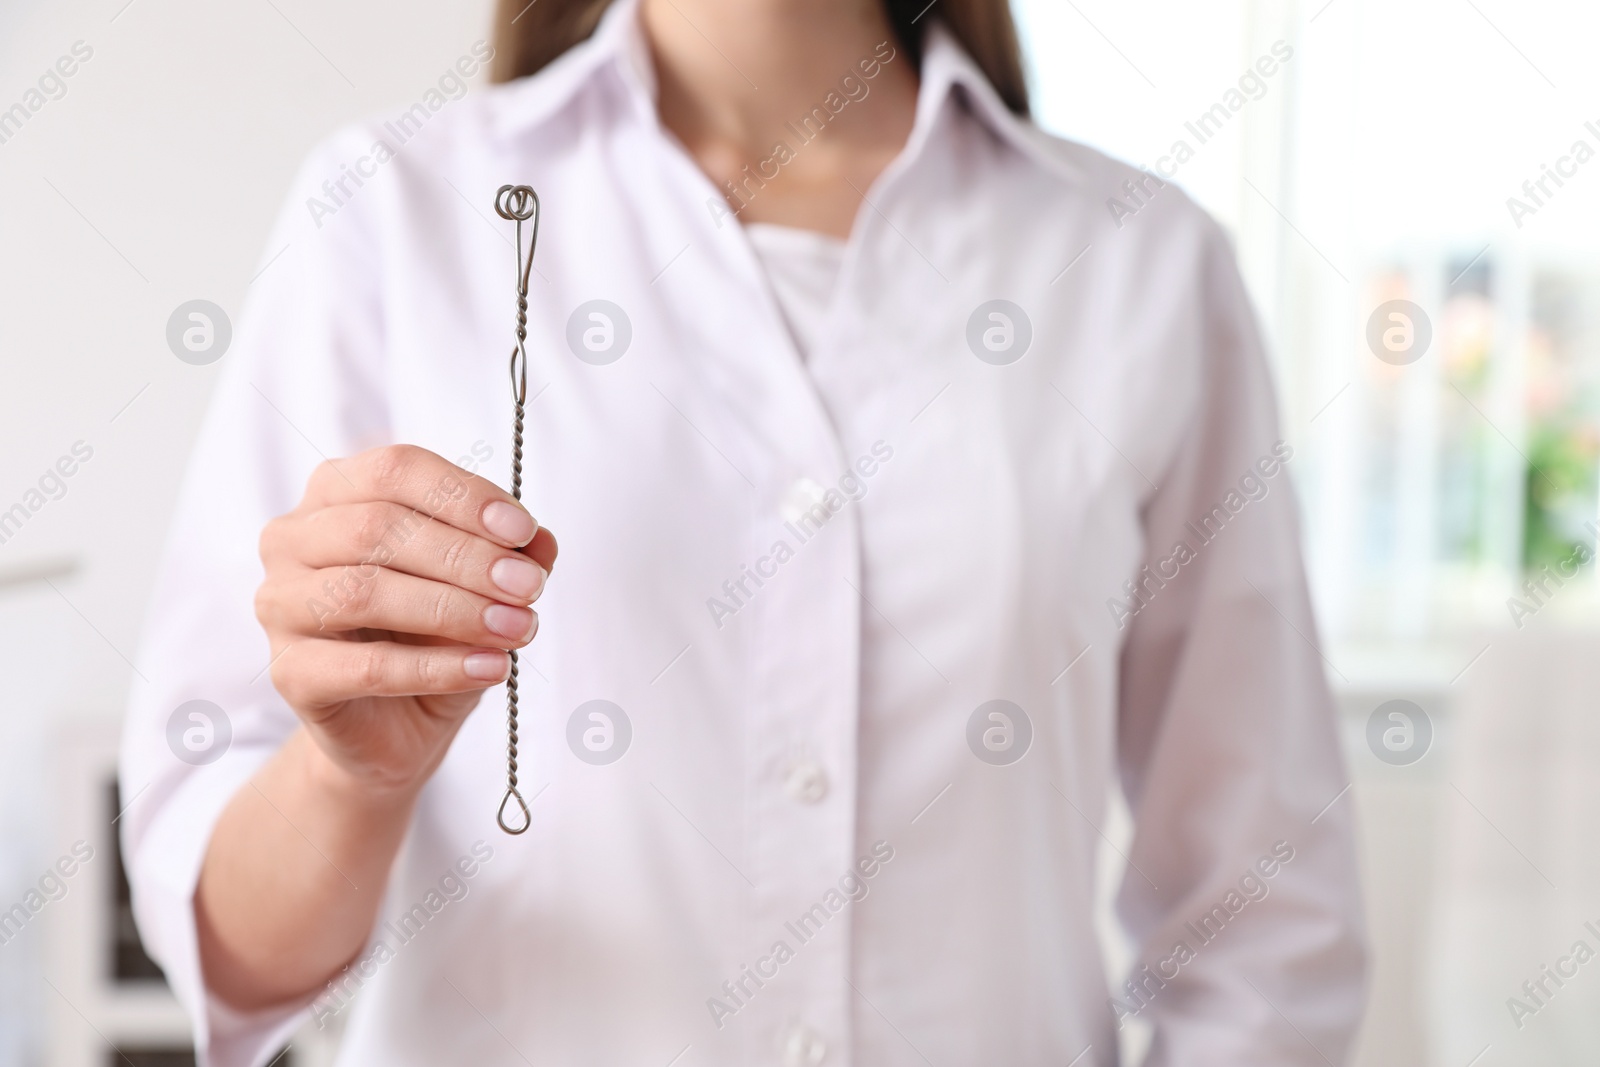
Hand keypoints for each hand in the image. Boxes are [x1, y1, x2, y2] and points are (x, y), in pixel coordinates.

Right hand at [254, 444, 557, 794]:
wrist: (396, 722)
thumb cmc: (429, 634)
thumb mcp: (480, 584)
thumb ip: (508, 554)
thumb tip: (540, 542)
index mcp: (336, 493)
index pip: (395, 470)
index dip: (463, 496)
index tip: (522, 532)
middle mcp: (294, 539)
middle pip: (377, 527)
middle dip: (466, 557)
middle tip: (528, 588)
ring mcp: (280, 605)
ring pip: (365, 592)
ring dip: (455, 610)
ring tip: (517, 629)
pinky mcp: (289, 672)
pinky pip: (368, 666)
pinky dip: (439, 668)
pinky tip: (491, 668)